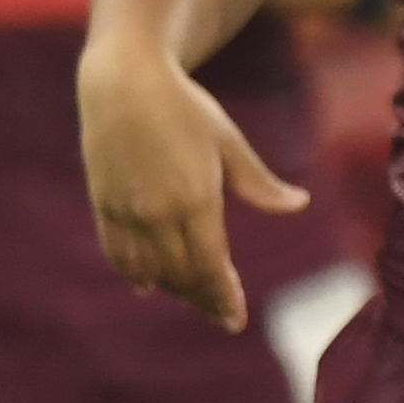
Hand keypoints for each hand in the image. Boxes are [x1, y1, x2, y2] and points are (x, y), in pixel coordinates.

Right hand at [79, 35, 305, 332]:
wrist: (124, 83)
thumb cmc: (186, 108)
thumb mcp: (229, 143)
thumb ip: (260, 183)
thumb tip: (299, 204)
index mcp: (196, 201)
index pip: (211, 267)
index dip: (224, 296)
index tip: (235, 320)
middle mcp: (158, 215)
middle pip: (182, 275)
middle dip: (203, 299)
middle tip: (222, 315)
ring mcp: (127, 213)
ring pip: (149, 270)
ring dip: (172, 289)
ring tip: (194, 298)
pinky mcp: (104, 205)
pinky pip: (118, 254)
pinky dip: (133, 273)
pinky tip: (146, 285)